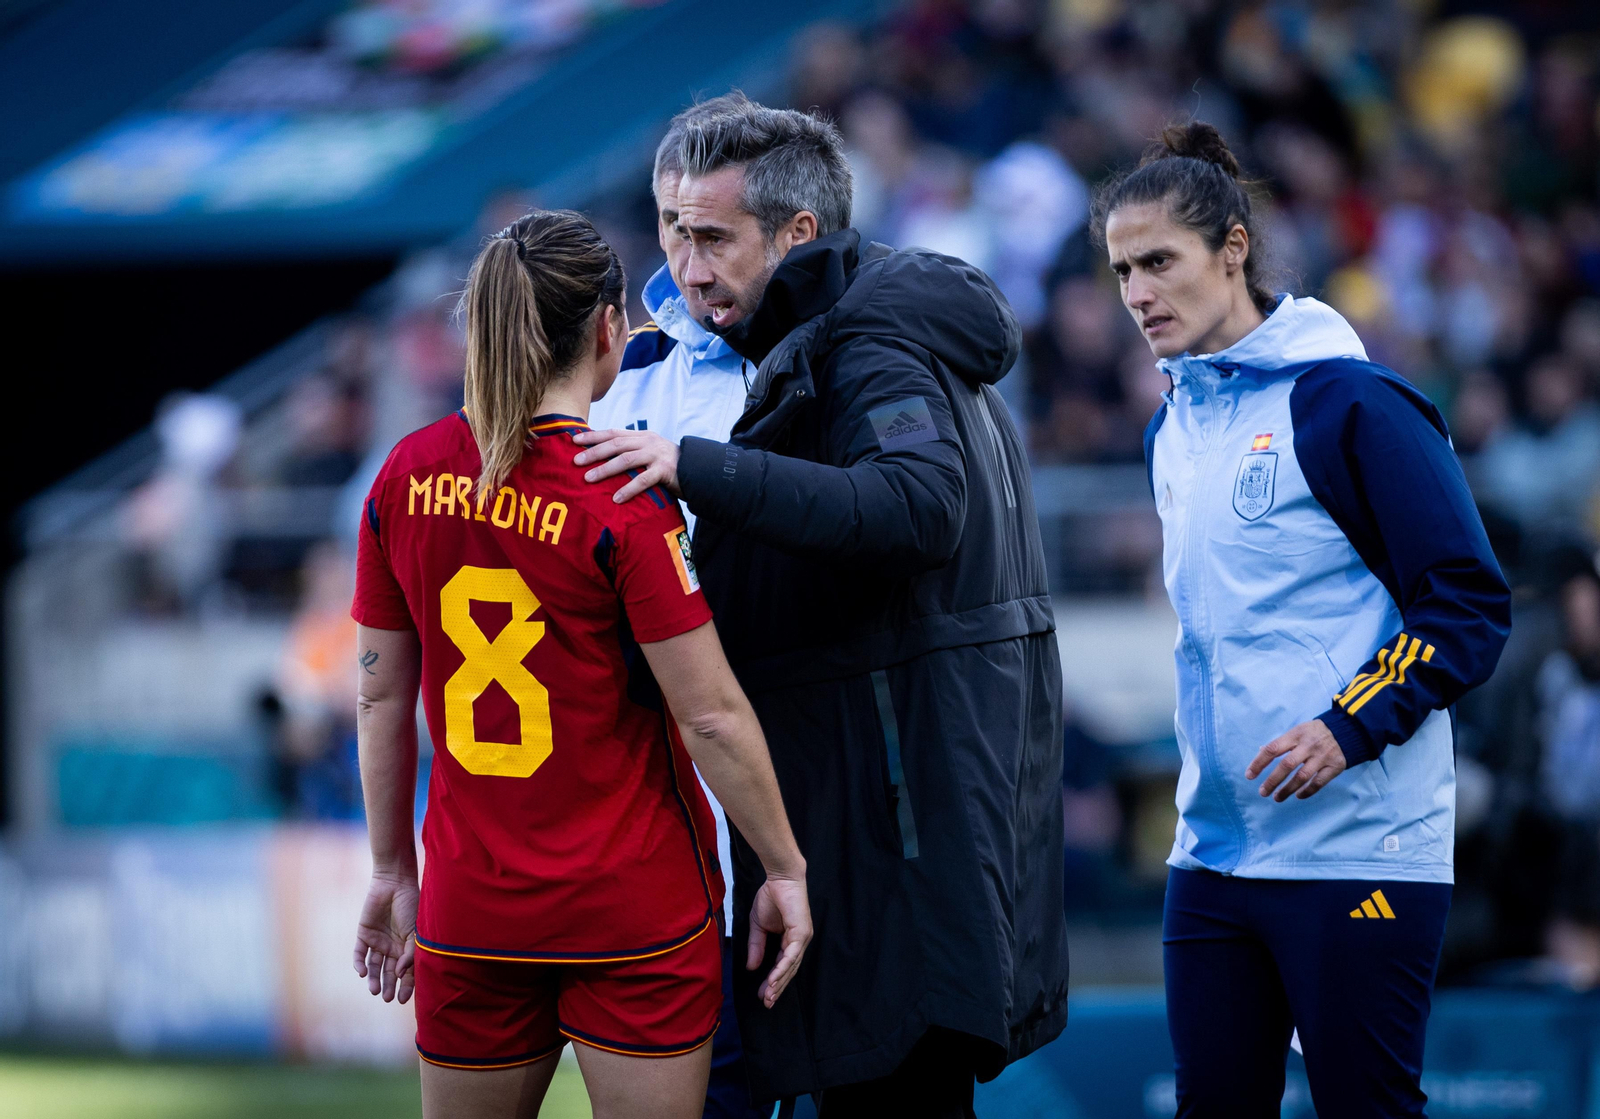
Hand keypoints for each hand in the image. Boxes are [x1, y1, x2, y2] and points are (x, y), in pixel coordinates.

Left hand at [353, 870, 418, 1003]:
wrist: (395, 883)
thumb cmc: (411, 905)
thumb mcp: (415, 931)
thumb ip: (409, 953)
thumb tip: (400, 973)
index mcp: (408, 947)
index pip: (407, 972)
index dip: (406, 986)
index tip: (402, 1000)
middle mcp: (392, 947)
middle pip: (389, 972)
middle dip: (389, 986)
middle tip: (387, 999)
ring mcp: (378, 941)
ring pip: (373, 966)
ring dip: (373, 979)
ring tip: (374, 991)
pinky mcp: (364, 934)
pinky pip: (360, 953)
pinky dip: (359, 964)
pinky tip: (362, 973)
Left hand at [572, 429, 680, 503]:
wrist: (698, 471)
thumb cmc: (668, 466)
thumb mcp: (649, 453)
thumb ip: (631, 452)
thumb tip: (602, 457)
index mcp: (642, 436)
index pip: (613, 433)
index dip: (594, 436)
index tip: (574, 440)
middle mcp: (648, 442)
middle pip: (616, 444)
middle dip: (594, 452)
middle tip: (576, 461)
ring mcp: (657, 455)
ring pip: (626, 460)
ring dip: (605, 469)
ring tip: (589, 479)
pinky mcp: (665, 471)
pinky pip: (643, 480)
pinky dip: (628, 489)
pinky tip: (616, 499)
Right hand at [747, 871, 811, 1008]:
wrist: (779, 878)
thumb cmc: (771, 897)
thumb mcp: (758, 926)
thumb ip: (756, 947)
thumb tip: (751, 968)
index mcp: (790, 941)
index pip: (783, 966)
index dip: (773, 981)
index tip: (762, 995)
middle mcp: (799, 942)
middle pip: (789, 971)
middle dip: (776, 988)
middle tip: (766, 1003)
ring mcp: (802, 938)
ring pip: (791, 967)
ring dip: (778, 983)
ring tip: (768, 997)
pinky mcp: (801, 933)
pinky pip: (791, 956)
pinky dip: (781, 969)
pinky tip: (772, 981)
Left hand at [1245, 719, 1347, 801]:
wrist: (1346, 730)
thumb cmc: (1314, 733)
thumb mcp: (1297, 731)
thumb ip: (1281, 743)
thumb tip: (1260, 752)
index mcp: (1295, 734)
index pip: (1272, 749)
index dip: (1259, 763)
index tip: (1249, 776)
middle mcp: (1308, 745)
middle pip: (1286, 765)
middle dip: (1272, 781)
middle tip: (1262, 792)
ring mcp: (1322, 756)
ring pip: (1302, 777)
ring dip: (1287, 790)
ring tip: (1277, 798)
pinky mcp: (1335, 766)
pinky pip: (1318, 783)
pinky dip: (1307, 791)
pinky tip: (1298, 796)